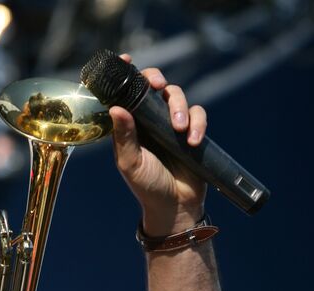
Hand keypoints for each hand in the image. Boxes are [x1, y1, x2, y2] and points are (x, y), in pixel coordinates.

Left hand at [110, 55, 207, 235]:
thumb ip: (123, 137)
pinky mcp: (192, 130)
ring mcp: (172, 123)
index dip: (127, 75)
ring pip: (177, 95)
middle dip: (156, 80)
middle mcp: (150, 120)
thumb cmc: (147, 186)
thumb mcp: (130, 163)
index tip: (127, 61)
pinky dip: (197, 123)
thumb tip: (115, 108)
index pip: (127, 93)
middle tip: (158, 86)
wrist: (174, 207)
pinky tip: (192, 141)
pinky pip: (198, 113)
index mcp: (131, 125)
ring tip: (179, 130)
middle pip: (154, 85)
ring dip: (179, 106)